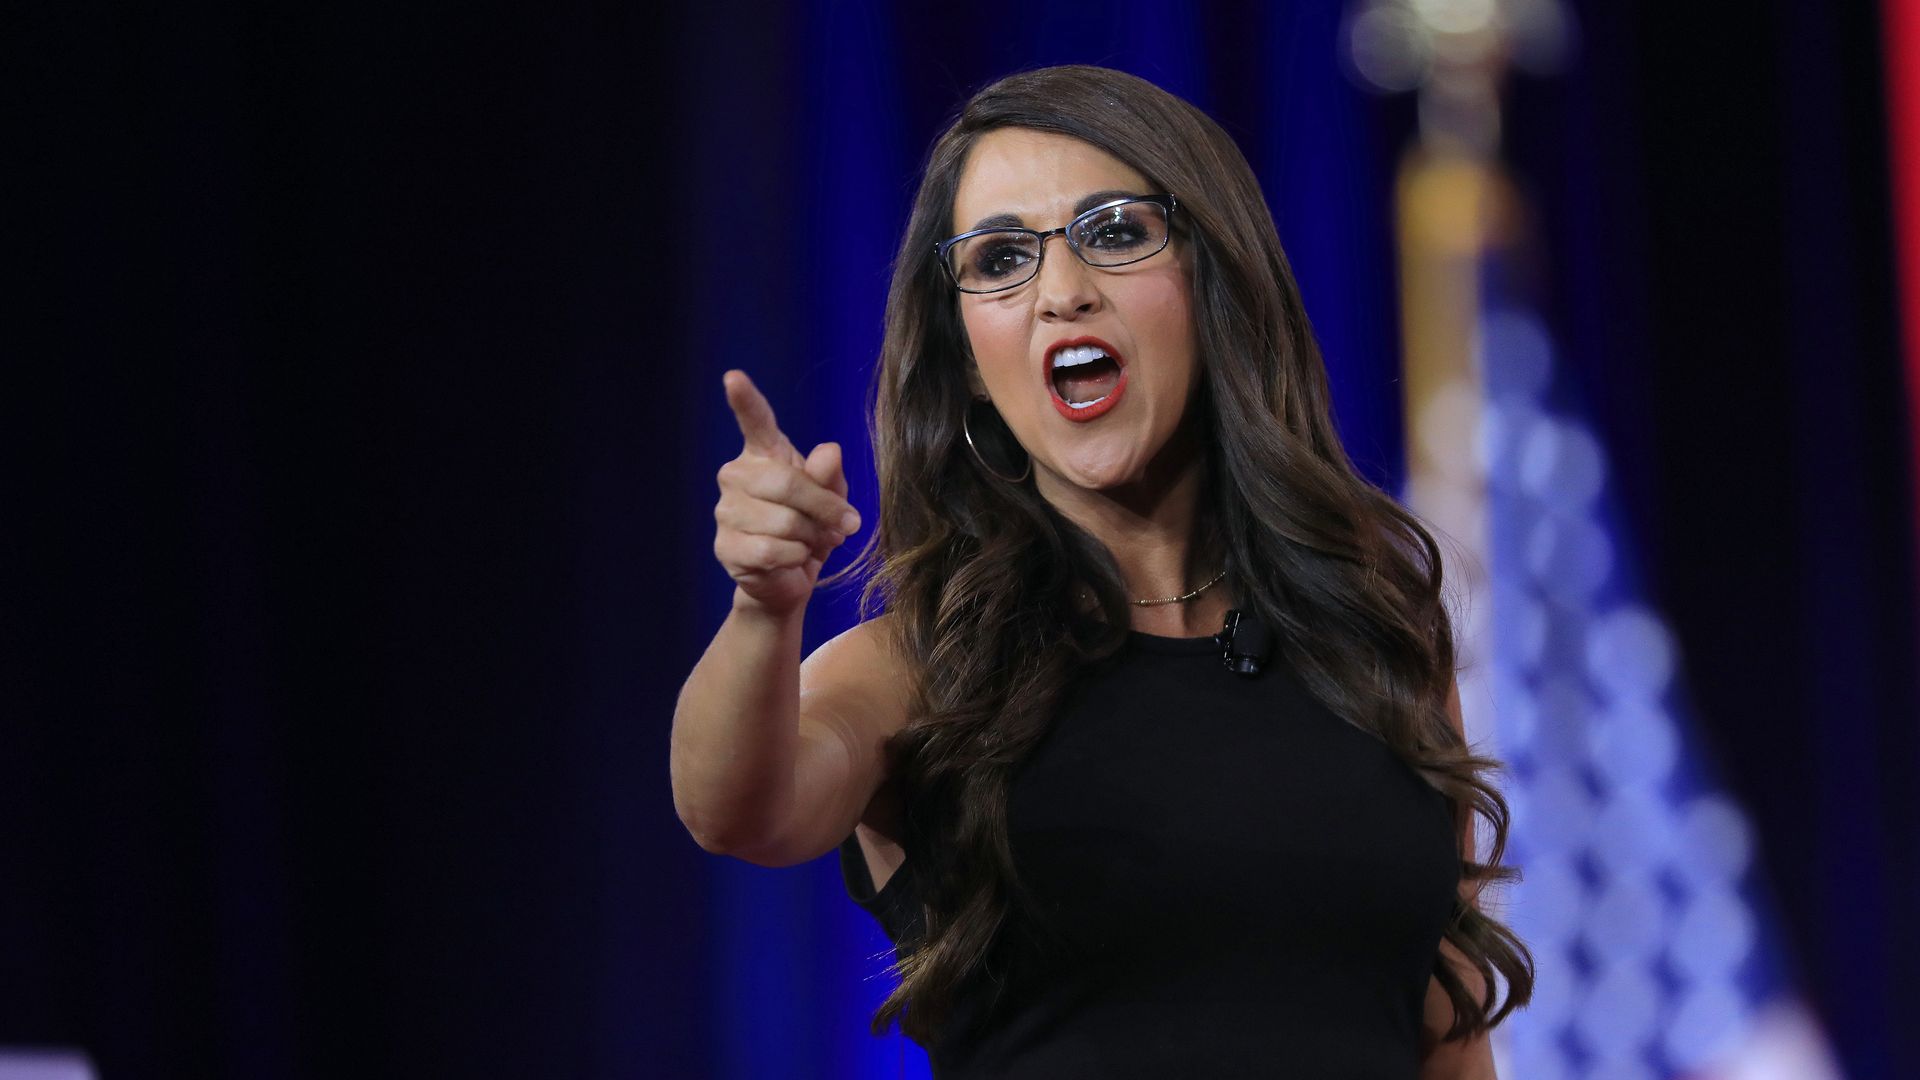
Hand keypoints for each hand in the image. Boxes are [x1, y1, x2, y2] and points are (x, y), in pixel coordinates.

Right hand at [713, 370, 860, 615]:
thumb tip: (829, 452)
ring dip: (810, 538)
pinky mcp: (725, 546)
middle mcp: (737, 475)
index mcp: (763, 454)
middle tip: (848, 524)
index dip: (744, 399)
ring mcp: (726, 511)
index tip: (733, 377)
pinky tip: (792, 559)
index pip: (754, 421)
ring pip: (784, 522)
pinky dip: (795, 558)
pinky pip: (773, 551)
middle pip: (787, 483)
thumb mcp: (832, 498)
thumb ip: (830, 476)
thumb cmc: (811, 527)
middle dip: (825, 508)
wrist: (790, 578)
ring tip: (809, 543)